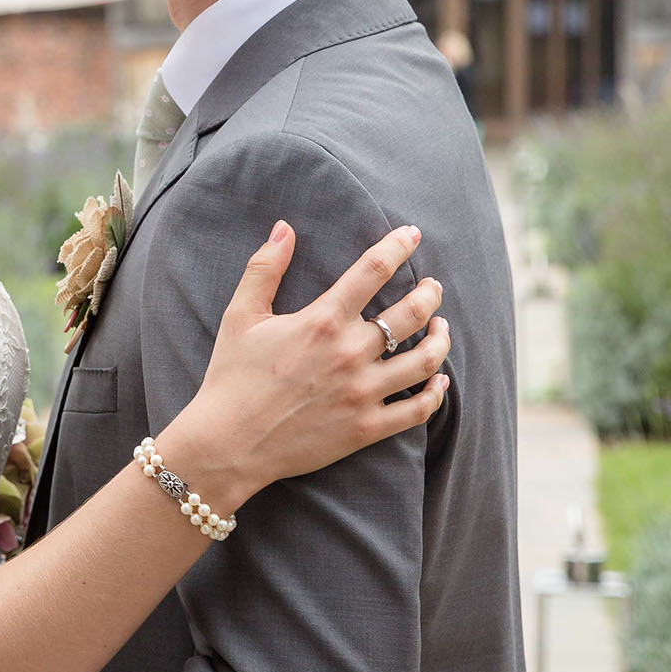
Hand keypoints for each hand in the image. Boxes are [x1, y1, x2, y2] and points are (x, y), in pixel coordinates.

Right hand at [163, 222, 448, 514]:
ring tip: (440, 327)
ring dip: (441, 338)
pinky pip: (417, 410)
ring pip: (425, 360)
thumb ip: (265, 268)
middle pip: (411, 312)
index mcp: (322, 321)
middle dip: (429, 293)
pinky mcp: (366, 428)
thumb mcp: (241, 315)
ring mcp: (362, 392)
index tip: (412, 234)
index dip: (398, 246)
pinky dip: (436, 394)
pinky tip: (439, 381)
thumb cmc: (231, 377)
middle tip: (432, 286)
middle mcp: (350, 353)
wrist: (229, 444)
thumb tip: (284, 227)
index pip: (374, 269)